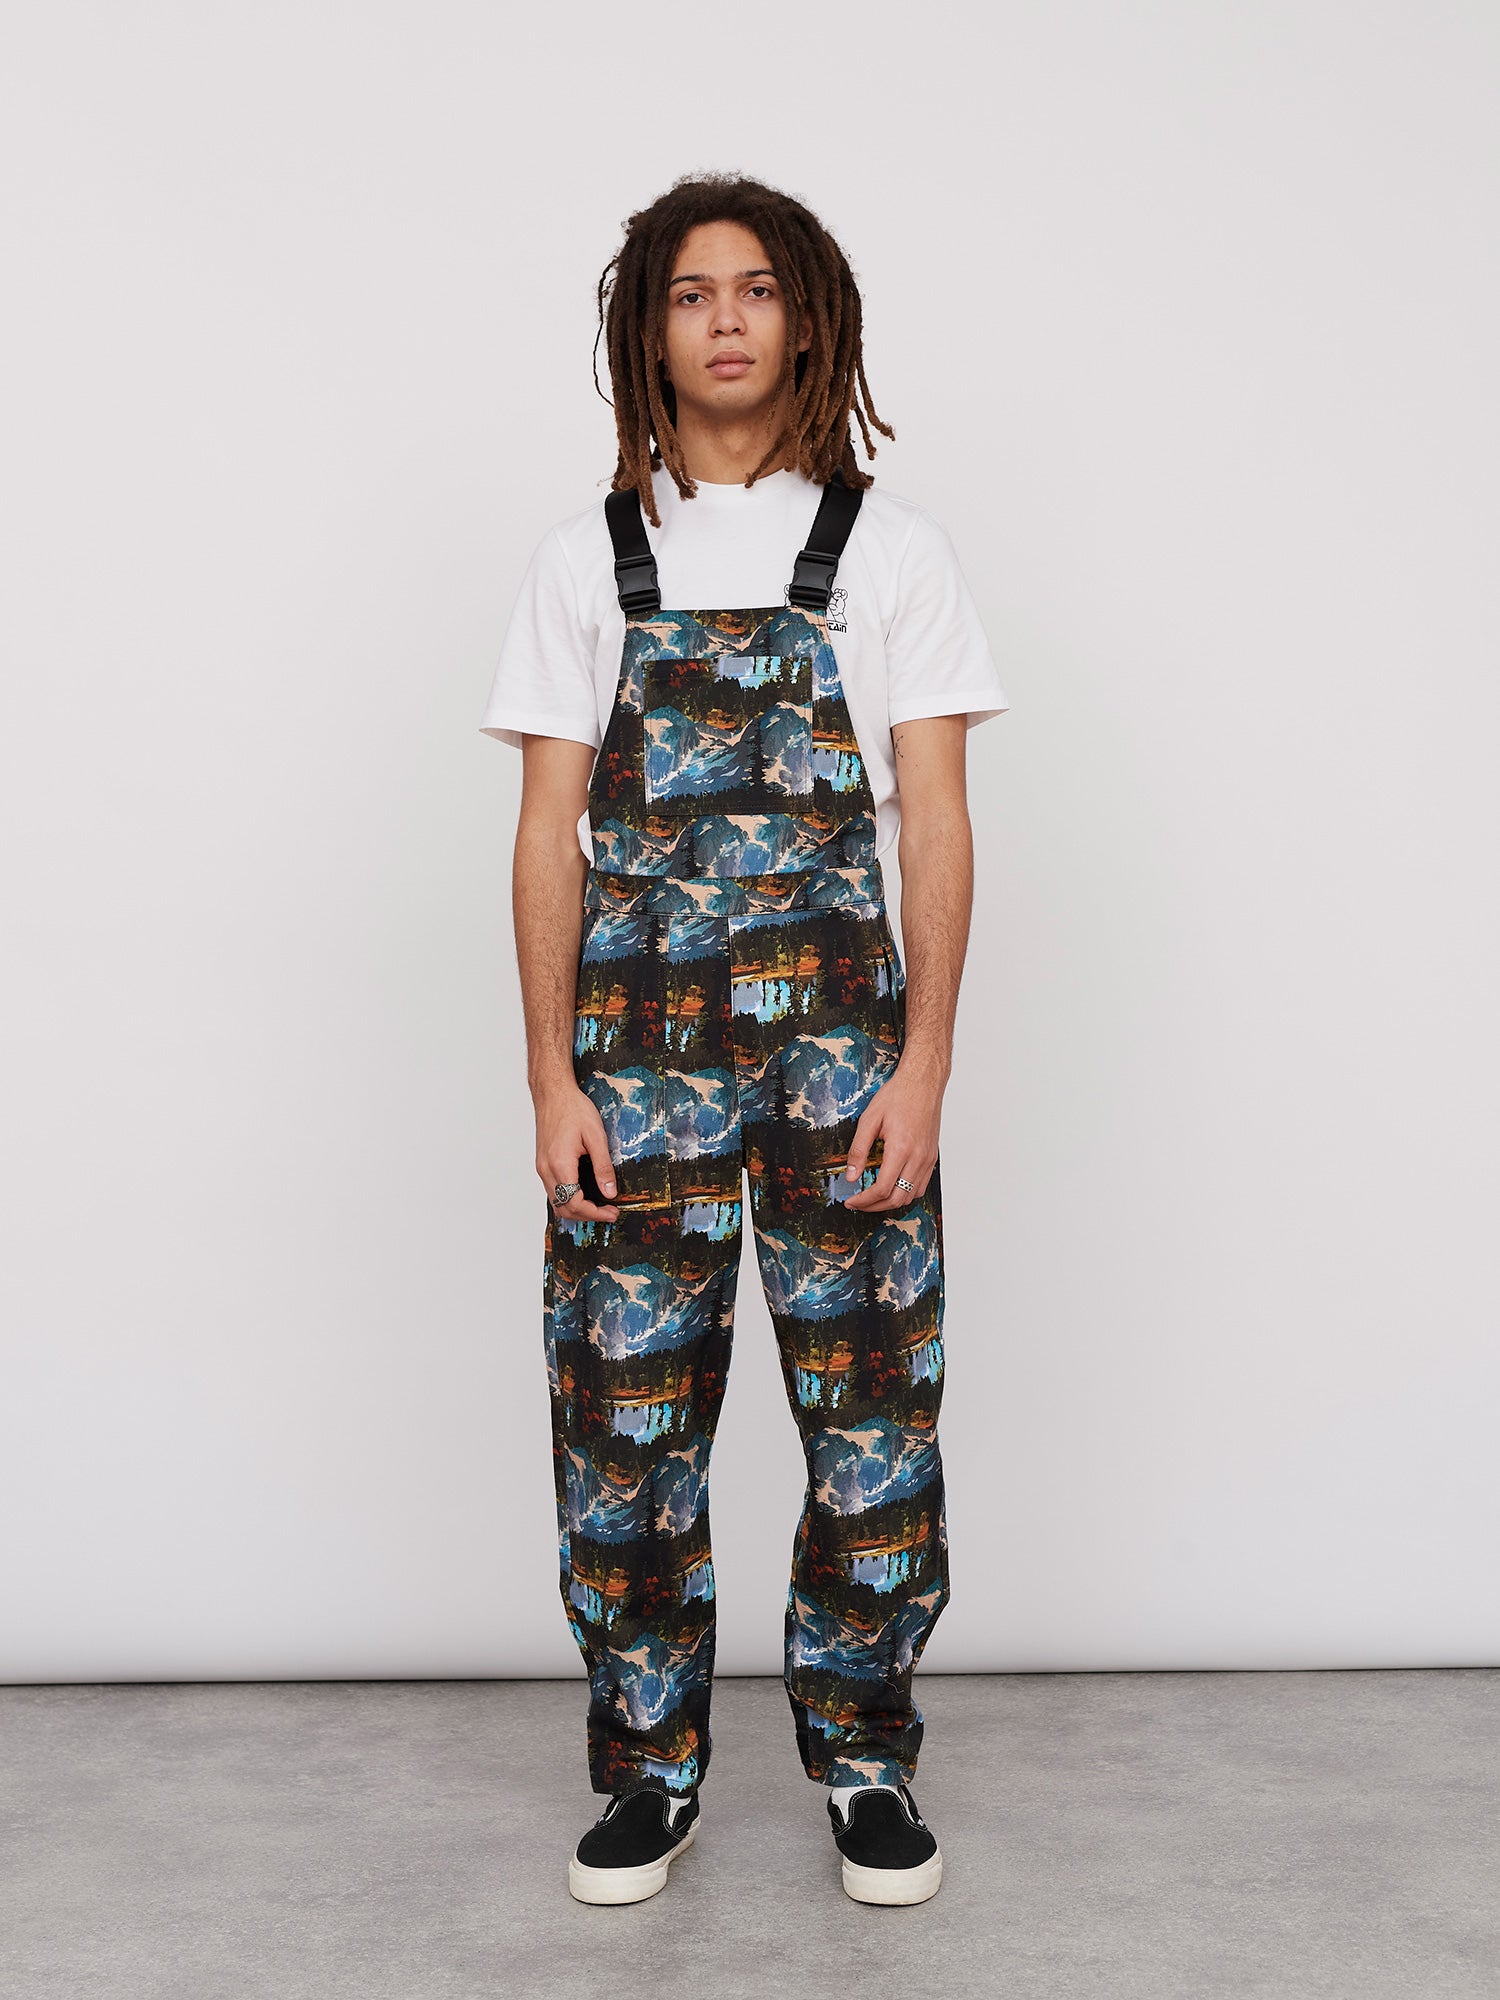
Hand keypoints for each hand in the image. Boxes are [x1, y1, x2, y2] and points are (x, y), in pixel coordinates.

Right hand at [536, 1084, 620, 1223]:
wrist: (553, 1094)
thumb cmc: (573, 1109)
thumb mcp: (596, 1136)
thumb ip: (603, 1167)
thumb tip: (609, 1192)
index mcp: (560, 1164)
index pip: (575, 1203)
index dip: (595, 1213)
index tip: (612, 1213)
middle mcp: (546, 1170)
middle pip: (564, 1208)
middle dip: (587, 1215)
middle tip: (609, 1212)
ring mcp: (542, 1167)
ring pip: (556, 1202)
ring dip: (577, 1209)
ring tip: (598, 1206)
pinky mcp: (542, 1163)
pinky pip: (553, 1191)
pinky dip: (568, 1199)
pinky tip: (584, 1194)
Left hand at [841, 1060, 941, 1210]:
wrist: (923, 1082)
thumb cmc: (898, 1095)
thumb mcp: (869, 1119)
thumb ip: (858, 1150)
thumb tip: (851, 1175)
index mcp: (901, 1148)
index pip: (882, 1189)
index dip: (864, 1201)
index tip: (851, 1201)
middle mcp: (918, 1157)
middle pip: (897, 1199)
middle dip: (874, 1207)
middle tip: (858, 1204)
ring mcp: (928, 1158)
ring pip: (911, 1196)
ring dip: (891, 1203)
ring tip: (873, 1199)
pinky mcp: (932, 1156)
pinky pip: (921, 1186)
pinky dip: (906, 1194)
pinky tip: (892, 1188)